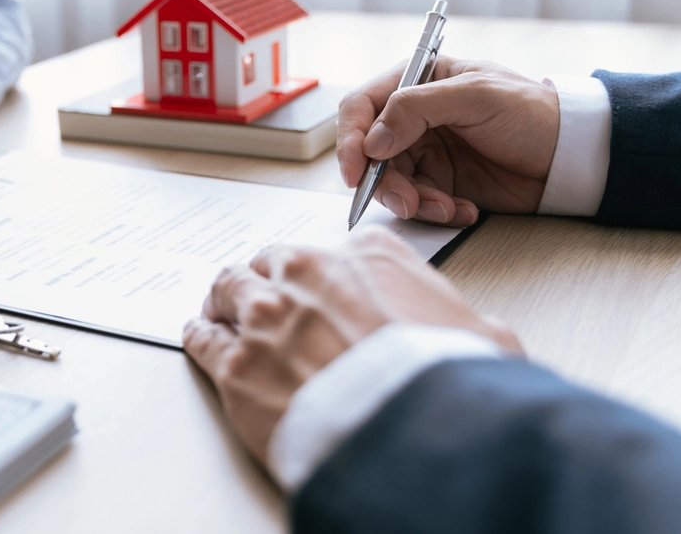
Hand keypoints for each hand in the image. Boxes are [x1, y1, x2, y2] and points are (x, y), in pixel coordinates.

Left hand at [182, 227, 521, 463]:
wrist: (411, 433)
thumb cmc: (447, 383)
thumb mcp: (481, 333)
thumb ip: (453, 314)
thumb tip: (461, 326)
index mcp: (367, 256)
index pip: (332, 248)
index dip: (324, 273)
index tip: (319, 285)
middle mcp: (307, 275)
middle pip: (270, 263)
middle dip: (267, 279)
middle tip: (265, 296)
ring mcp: (265, 318)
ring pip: (227, 290)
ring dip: (225, 299)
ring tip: (221, 309)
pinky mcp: (236, 366)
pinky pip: (203, 339)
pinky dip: (200, 335)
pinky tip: (200, 335)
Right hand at [337, 56, 560, 225]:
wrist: (573, 156)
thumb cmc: (532, 112)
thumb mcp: (477, 96)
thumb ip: (417, 108)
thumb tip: (372, 141)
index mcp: (417, 82)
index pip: (362, 107)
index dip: (350, 138)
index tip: (356, 171)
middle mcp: (413, 117)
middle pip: (370, 153)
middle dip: (385, 182)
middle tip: (407, 202)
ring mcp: (426, 151)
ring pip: (392, 182)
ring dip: (413, 201)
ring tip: (446, 208)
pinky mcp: (441, 182)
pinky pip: (418, 202)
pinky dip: (435, 212)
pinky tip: (465, 210)